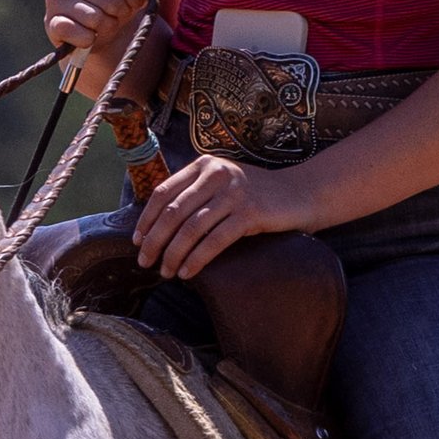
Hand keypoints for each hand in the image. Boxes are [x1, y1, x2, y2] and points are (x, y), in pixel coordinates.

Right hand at [43, 0, 153, 81]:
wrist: (104, 26)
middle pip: (110, 0)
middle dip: (123, 11)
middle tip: (120, 11)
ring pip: (96, 19)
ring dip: (109, 25)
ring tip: (107, 21)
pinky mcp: (52, 23)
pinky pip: (80, 35)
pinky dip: (90, 39)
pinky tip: (91, 34)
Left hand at [132, 153, 307, 280]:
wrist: (301, 194)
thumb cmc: (257, 195)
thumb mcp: (223, 184)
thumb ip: (196, 193)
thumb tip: (158, 225)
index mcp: (204, 165)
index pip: (163, 192)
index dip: (146, 219)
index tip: (138, 241)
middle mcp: (216, 175)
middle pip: (173, 212)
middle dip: (155, 241)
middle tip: (145, 262)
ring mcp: (234, 193)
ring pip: (191, 228)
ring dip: (173, 254)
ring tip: (166, 272)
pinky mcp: (250, 213)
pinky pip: (215, 240)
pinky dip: (197, 259)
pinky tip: (188, 273)